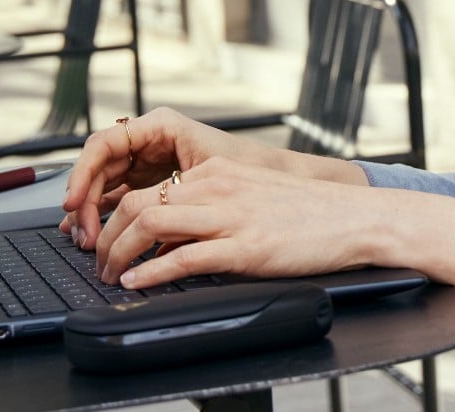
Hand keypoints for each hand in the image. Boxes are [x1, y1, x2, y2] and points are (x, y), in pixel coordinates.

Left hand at [88, 156, 399, 286]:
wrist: (354, 218)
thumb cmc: (309, 213)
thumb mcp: (252, 196)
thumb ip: (213, 209)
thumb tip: (172, 238)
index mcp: (217, 173)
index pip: (147, 188)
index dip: (115, 217)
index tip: (107, 240)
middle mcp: (218, 187)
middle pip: (138, 203)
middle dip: (108, 237)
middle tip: (100, 262)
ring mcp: (230, 216)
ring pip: (151, 223)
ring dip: (120, 253)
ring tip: (111, 275)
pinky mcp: (245, 246)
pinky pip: (185, 257)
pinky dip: (153, 271)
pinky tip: (139, 282)